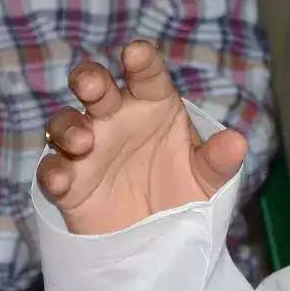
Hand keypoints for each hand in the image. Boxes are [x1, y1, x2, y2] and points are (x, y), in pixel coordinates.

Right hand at [36, 40, 246, 234]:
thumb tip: (238, 142)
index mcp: (154, 104)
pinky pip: (52, 171)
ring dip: (69, 127)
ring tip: (85, 142)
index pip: (147, 75)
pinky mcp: (70, 183)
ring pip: (65, 124)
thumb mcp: (209, 178)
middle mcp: (117, 118)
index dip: (141, 61)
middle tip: (92, 86)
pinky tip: (62, 178)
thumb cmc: (184, 190)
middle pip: (95, 87)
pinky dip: (53, 172)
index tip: (136, 53)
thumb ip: (219, 160)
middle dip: (89, 80)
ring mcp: (89, 148)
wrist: (160, 237)